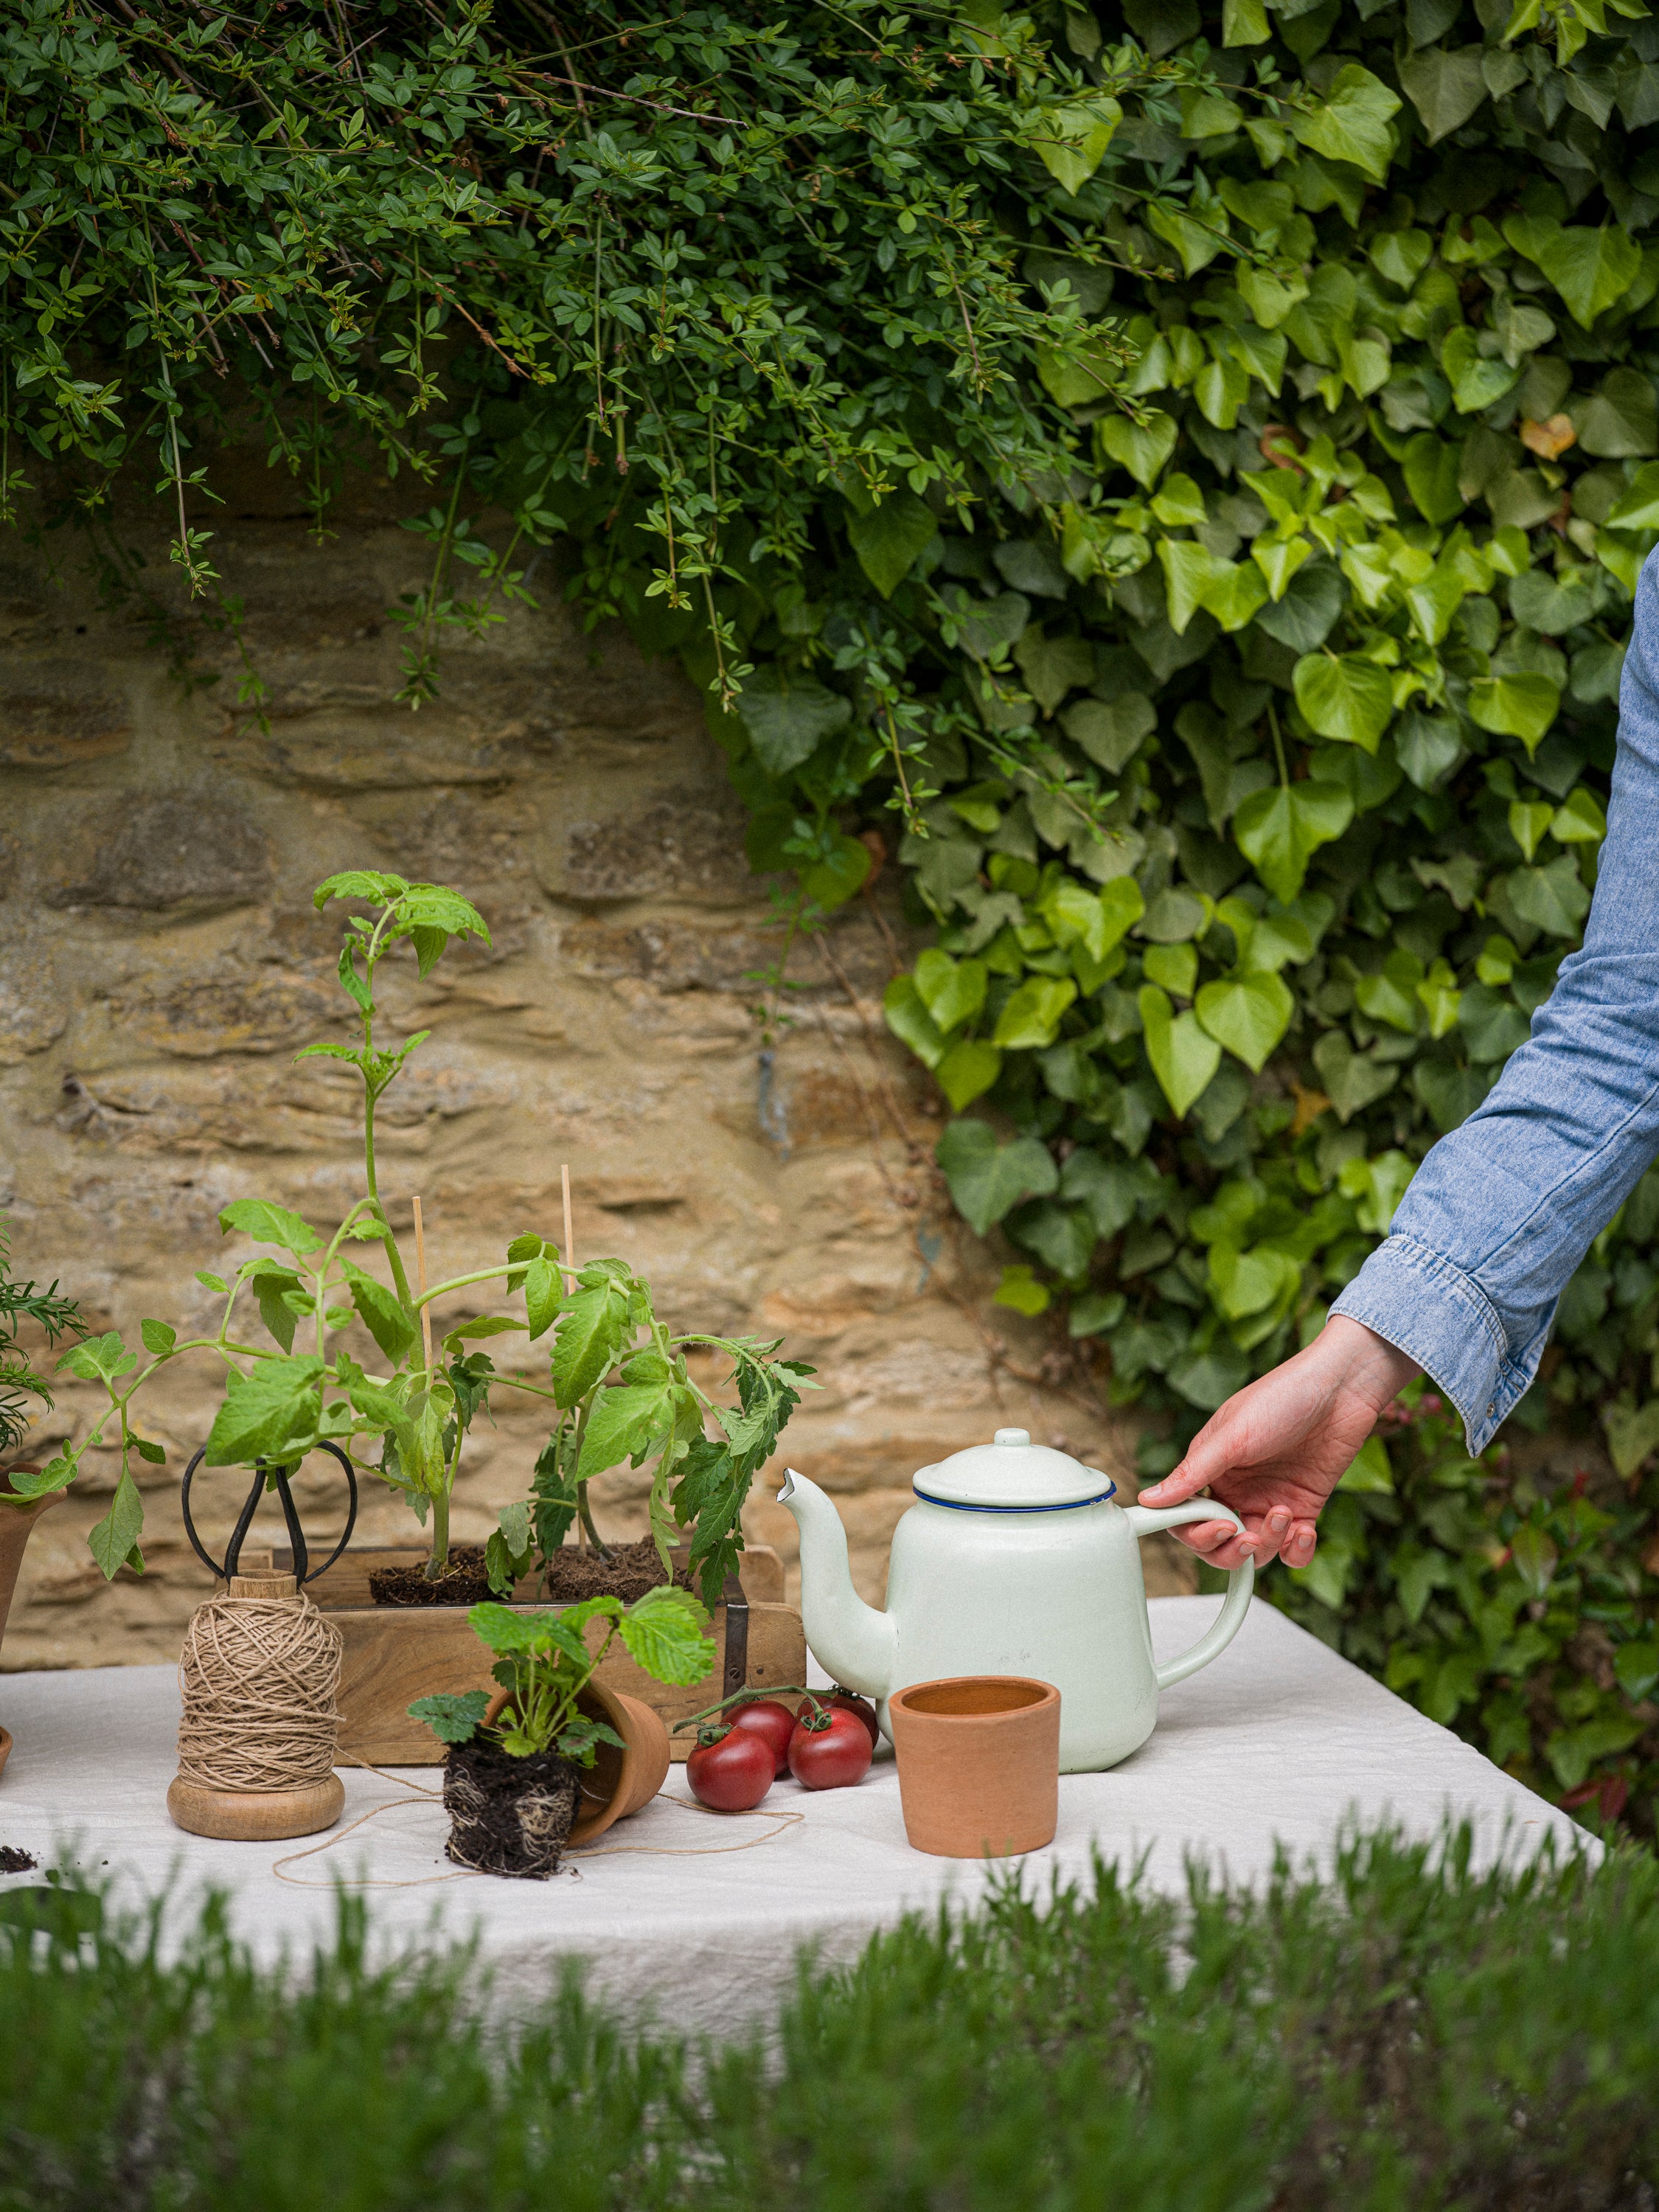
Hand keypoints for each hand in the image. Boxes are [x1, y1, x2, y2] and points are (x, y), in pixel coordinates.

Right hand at [1136, 1316, 1420, 1571]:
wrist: (1343, 1388)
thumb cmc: (1283, 1397)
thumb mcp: (1232, 1436)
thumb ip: (1191, 1473)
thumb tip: (1148, 1500)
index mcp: (1211, 1469)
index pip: (1186, 1517)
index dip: (1195, 1532)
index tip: (1216, 1529)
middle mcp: (1237, 1489)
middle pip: (1218, 1544)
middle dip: (1230, 1551)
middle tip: (1247, 1538)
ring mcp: (1270, 1500)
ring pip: (1257, 1551)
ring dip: (1269, 1545)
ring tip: (1284, 1515)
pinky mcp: (1303, 1507)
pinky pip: (1293, 1550)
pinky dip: (1297, 1551)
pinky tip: (1305, 1530)